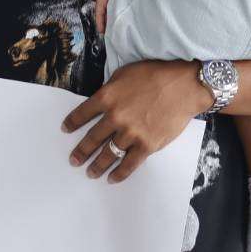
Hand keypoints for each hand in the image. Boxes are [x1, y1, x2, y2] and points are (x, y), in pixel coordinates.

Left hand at [62, 60, 210, 182]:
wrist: (184, 86)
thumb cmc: (156, 74)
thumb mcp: (126, 73)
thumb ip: (111, 89)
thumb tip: (102, 101)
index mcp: (107, 97)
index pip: (82, 113)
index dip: (72, 122)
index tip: (66, 130)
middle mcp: (115, 117)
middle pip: (92, 138)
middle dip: (81, 151)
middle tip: (74, 160)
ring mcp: (130, 133)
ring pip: (108, 154)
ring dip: (97, 165)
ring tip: (90, 172)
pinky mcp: (147, 145)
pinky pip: (129, 163)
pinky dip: (119, 173)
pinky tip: (111, 178)